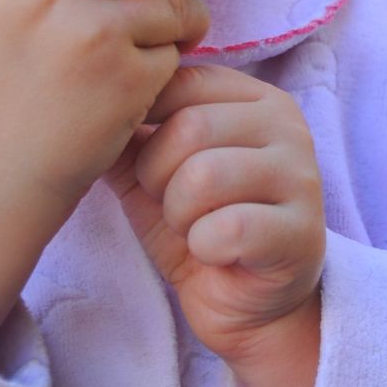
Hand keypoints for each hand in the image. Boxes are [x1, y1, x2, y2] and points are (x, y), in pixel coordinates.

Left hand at [106, 65, 325, 386]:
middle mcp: (287, 125)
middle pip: (190, 129)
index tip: (148, 164)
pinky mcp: (300, 231)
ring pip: (205, 176)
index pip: (182, 81)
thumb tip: (86, 104)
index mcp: (254, 99)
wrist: (247, 305)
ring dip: (180, 215)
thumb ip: (130, 135)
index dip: (144, 126)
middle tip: (172, 207)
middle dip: (158, 178)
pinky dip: (205, 248)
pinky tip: (219, 255)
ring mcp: (300, 176)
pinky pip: (227, 229)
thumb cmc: (202, 226)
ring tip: (195, 229)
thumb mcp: (156, 175)